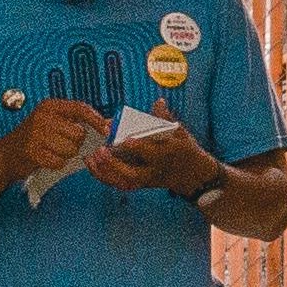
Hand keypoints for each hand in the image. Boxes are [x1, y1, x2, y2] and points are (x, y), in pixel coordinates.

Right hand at [1, 98, 106, 177]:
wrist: (6, 155)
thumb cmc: (33, 139)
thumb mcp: (51, 122)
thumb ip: (74, 122)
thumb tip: (105, 124)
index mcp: (49, 106)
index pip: (80, 108)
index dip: (95, 119)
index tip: (106, 129)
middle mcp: (43, 117)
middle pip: (78, 133)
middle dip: (76, 143)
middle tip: (62, 144)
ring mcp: (36, 134)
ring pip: (70, 149)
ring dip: (65, 155)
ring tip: (52, 151)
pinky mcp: (33, 152)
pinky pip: (59, 161)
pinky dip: (56, 163)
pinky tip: (46, 159)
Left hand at [88, 119, 221, 196]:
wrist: (194, 176)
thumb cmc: (186, 151)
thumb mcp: (181, 133)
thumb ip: (165, 118)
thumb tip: (158, 101)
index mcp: (167, 154)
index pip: (151, 152)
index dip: (137, 146)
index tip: (125, 138)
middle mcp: (155, 170)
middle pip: (132, 173)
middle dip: (115, 164)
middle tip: (101, 150)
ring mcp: (147, 180)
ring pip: (123, 181)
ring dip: (105, 172)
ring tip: (91, 157)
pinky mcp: (140, 185)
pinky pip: (119, 184)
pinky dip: (104, 177)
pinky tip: (92, 165)